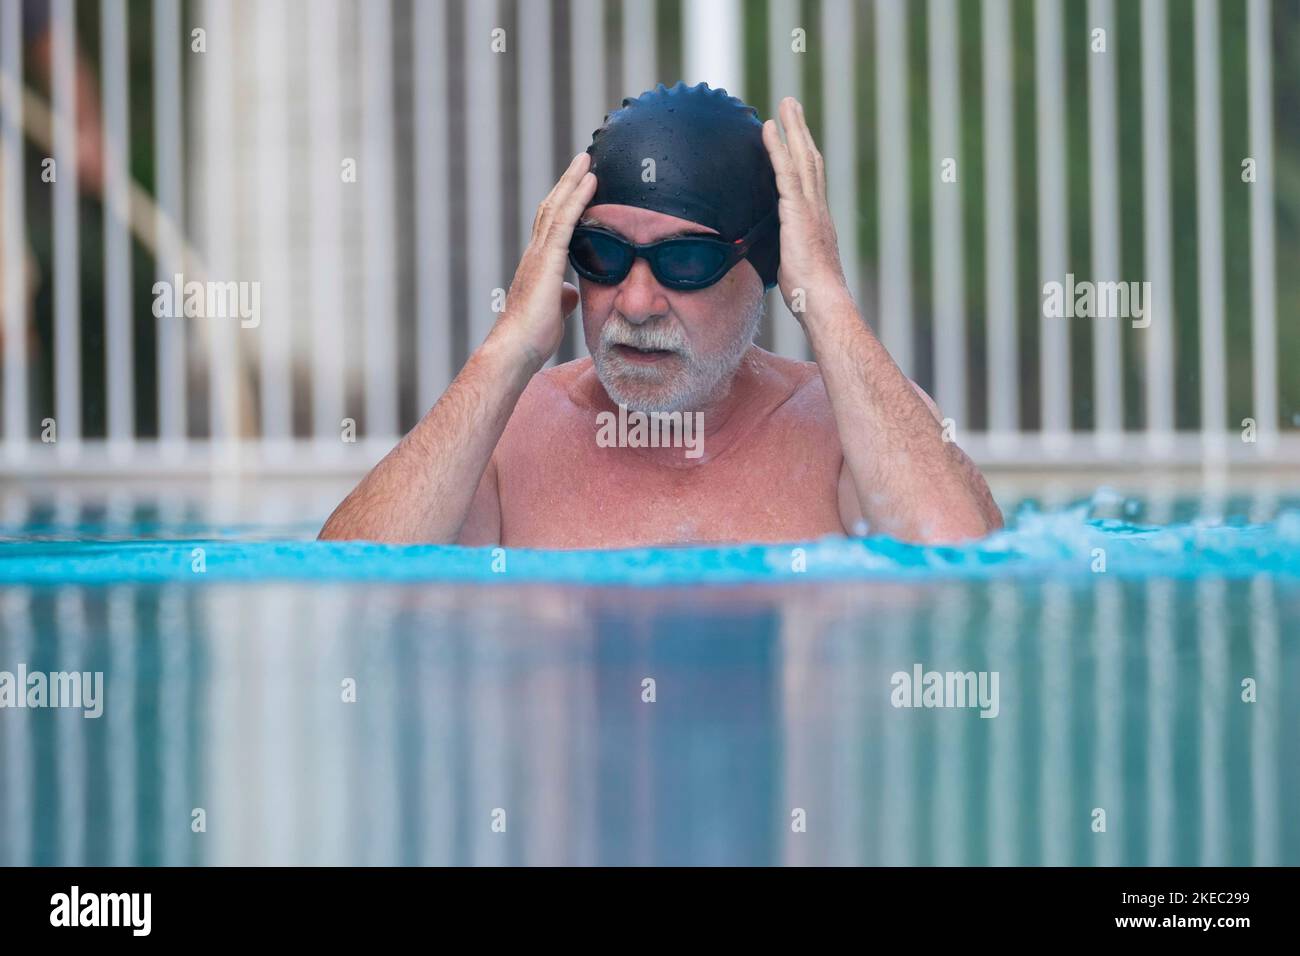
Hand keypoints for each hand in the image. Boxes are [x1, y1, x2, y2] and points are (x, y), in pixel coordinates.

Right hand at [491, 152, 596, 368]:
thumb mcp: (555, 312)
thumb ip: (563, 296)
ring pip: (556, 207)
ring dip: (573, 181)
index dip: (564, 203)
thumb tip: (572, 291)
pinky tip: (590, 181)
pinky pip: (564, 221)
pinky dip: (578, 198)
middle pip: (551, 207)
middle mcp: (535, 253)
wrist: (517, 348)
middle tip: (583, 159)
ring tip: (587, 159)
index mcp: (538, 264)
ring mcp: (539, 254)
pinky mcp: (546, 260)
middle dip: (567, 183)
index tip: (578, 184)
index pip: (552, 226)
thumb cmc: (533, 338)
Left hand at [761, 97, 851, 320]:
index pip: (811, 181)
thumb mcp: (795, 270)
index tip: (798, 137)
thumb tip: (777, 263)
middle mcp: (818, 208)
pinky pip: (786, 172)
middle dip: (801, 131)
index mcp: (818, 221)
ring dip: (793, 128)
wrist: (823, 302)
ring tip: (784, 104)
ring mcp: (810, 208)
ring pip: (802, 158)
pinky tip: (769, 130)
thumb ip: (787, 257)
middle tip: (791, 105)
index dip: (804, 156)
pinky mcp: (798, 212)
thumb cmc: (810, 297)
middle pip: (811, 159)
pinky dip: (778, 149)